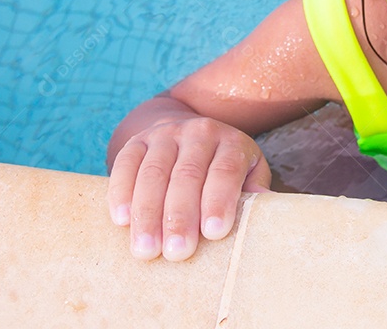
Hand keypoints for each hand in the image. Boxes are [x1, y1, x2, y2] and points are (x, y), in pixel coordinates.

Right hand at [108, 117, 270, 260]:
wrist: (188, 135)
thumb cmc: (224, 168)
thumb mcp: (249, 172)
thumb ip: (255, 189)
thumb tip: (265, 207)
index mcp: (231, 142)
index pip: (225, 170)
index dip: (219, 201)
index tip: (214, 233)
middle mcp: (199, 133)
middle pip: (187, 175)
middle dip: (180, 216)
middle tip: (177, 252)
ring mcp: (165, 134)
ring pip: (154, 173)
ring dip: (147, 213)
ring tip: (146, 248)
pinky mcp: (136, 142)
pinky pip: (125, 165)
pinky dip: (120, 193)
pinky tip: (120, 220)